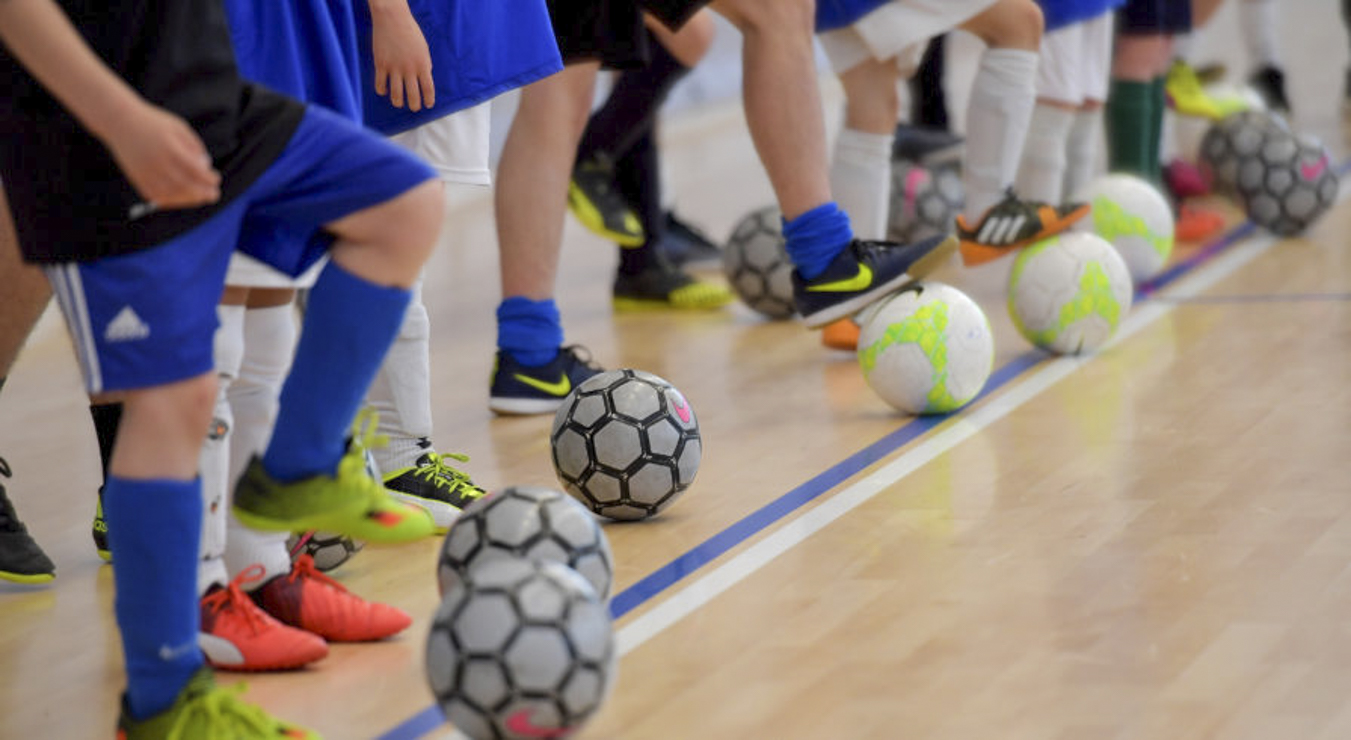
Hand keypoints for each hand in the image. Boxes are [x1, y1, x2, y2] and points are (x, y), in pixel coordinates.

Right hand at [102, 102, 220, 210]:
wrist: (119, 121)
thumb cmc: (154, 123)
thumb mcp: (179, 127)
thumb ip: (194, 146)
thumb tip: (206, 166)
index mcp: (171, 150)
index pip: (196, 172)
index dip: (209, 179)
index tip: (216, 179)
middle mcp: (158, 164)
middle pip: (186, 186)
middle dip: (203, 193)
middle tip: (213, 195)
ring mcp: (146, 173)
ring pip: (172, 195)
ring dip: (189, 199)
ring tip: (200, 198)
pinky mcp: (137, 179)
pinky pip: (156, 196)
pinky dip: (171, 200)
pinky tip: (181, 198)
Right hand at [369, 1, 433, 110]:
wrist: (392, 19)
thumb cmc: (410, 33)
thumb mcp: (423, 50)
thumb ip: (424, 65)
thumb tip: (424, 80)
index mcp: (423, 64)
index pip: (428, 89)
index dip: (428, 100)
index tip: (428, 105)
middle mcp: (409, 69)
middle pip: (413, 95)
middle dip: (414, 105)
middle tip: (414, 107)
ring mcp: (394, 67)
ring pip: (395, 94)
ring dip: (398, 102)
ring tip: (399, 103)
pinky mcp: (380, 64)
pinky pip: (380, 84)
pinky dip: (382, 90)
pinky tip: (384, 91)